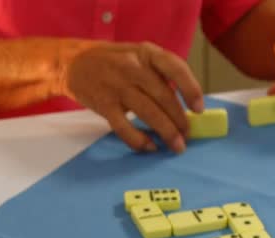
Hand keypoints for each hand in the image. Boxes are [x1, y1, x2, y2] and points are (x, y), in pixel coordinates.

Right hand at [60, 41, 204, 153]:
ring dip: (166, 132)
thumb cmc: (115, 62)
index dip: (191, 89)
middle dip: (180, 120)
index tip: (199, 109)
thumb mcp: (140, 56)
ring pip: (148, 112)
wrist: (75, 63)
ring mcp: (117, 85)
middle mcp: (133, 67)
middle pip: (163, 96)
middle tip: (188, 136)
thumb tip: (187, 107)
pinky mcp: (104, 104)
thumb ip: (161, 75)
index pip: (175, 68)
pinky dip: (139, 140)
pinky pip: (124, 127)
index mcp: (147, 53)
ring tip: (177, 146)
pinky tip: (150, 147)